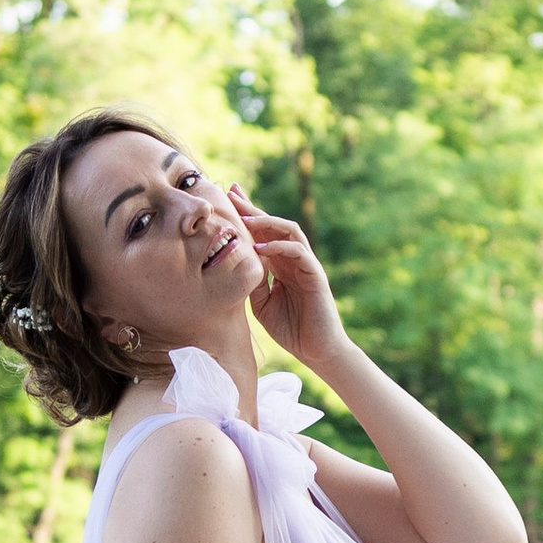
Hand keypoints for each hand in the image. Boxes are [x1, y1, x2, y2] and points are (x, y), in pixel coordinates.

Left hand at [230, 191, 346, 376]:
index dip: (245, 216)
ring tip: (245, 219)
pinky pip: (298, 251)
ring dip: (266, 222)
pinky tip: (261, 248)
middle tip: (231, 191)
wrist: (317, 351)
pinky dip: (279, 247)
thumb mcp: (261, 304)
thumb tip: (236, 264)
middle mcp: (293, 259)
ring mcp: (305, 264)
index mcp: (279, 265)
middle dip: (251, 208)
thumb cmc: (291, 330)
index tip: (225, 200)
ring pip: (288, 231)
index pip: (261, 234)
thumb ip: (252, 283)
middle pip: (273, 225)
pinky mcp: (315, 273)